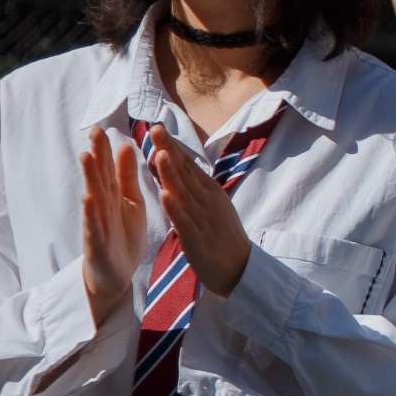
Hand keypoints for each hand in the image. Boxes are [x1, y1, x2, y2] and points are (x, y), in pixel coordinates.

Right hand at [80, 128, 146, 319]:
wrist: (117, 274)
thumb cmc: (123, 235)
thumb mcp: (130, 203)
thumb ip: (127, 178)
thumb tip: (125, 147)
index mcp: (114, 197)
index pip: (108, 170)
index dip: (105, 150)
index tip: (103, 127)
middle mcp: (102, 207)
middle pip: (99, 178)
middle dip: (96, 155)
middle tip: (94, 131)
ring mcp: (97, 225)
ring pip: (94, 198)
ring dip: (89, 178)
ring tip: (85, 156)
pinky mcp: (98, 244)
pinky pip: (94, 227)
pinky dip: (91, 213)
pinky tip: (88, 199)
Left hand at [148, 137, 253, 296]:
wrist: (240, 269)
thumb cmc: (222, 236)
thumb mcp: (214, 205)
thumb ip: (196, 186)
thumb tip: (181, 166)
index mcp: (210, 193)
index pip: (188, 165)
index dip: (173, 146)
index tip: (157, 127)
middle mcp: (207, 202)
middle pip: (185, 173)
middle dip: (169, 151)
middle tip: (155, 129)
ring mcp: (203, 220)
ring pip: (184, 193)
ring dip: (172, 174)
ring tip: (160, 154)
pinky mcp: (198, 239)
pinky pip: (185, 222)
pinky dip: (175, 208)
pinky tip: (164, 196)